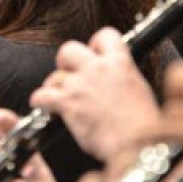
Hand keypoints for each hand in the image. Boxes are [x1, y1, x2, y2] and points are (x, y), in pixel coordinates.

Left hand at [30, 29, 160, 161]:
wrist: (135, 146)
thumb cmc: (142, 126)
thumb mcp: (140, 90)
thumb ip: (123, 78)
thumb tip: (115, 81)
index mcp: (120, 62)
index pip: (104, 35)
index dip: (96, 44)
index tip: (93, 54)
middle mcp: (98, 68)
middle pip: (69, 49)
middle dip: (66, 62)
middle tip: (70, 75)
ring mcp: (80, 84)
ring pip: (55, 76)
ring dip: (54, 86)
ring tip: (58, 97)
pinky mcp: (67, 102)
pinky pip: (42, 95)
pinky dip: (40, 101)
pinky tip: (44, 106)